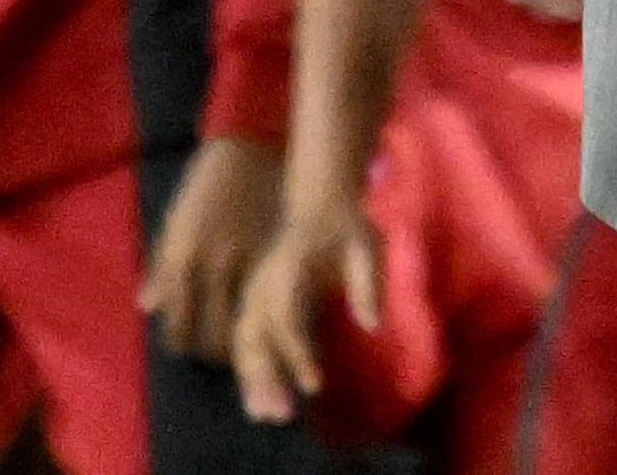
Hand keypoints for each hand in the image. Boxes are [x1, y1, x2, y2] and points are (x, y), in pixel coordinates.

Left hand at [141, 134, 280, 360]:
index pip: (180, 328)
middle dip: (213, 351)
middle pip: (214, 335)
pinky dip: (269, 316)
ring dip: (245, 341)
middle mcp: (216, 265)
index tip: (188, 343)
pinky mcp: (281, 253)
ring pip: (248, 325)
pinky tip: (269, 317)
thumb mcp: (175, 222)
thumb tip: (147, 307)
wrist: (252, 144)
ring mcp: (251, 261)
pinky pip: (274, 300)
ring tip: (245, 341)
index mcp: (184, 259)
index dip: (182, 343)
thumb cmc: (204, 184)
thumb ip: (161, 267)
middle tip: (217, 350)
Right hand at [232, 182, 382, 423]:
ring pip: (244, 343)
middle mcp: (263, 283)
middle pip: (254, 337)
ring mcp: (254, 293)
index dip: (296, 354)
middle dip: (266, 378)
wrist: (320, 202)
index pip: (286, 319)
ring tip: (267, 414)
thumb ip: (368, 281)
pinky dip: (249, 370)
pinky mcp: (255, 302)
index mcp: (288, 269)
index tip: (314, 386)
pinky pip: (245, 341)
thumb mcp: (367, 244)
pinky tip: (259, 400)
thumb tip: (372, 325)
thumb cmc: (348, 226)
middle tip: (282, 415)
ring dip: (253, 380)